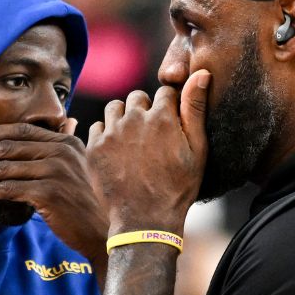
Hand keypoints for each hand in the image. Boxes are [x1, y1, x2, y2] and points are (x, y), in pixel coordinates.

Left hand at [0, 120, 107, 263]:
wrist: (104, 230)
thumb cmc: (87, 203)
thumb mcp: (79, 168)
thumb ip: (66, 147)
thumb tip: (67, 123)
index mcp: (65, 142)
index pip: (22, 130)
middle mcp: (60, 151)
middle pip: (7, 148)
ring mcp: (54, 171)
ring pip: (3, 169)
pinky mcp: (48, 192)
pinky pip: (8, 189)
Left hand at [86, 70, 208, 234]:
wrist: (145, 220)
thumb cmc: (177, 188)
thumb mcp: (197, 150)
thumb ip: (195, 109)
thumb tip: (201, 73)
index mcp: (162, 117)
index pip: (165, 93)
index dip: (169, 108)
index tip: (170, 126)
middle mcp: (133, 119)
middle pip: (137, 97)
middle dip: (144, 110)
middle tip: (150, 136)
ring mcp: (111, 133)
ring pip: (114, 108)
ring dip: (123, 118)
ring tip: (131, 140)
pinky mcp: (94, 148)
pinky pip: (97, 127)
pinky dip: (106, 135)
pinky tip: (116, 152)